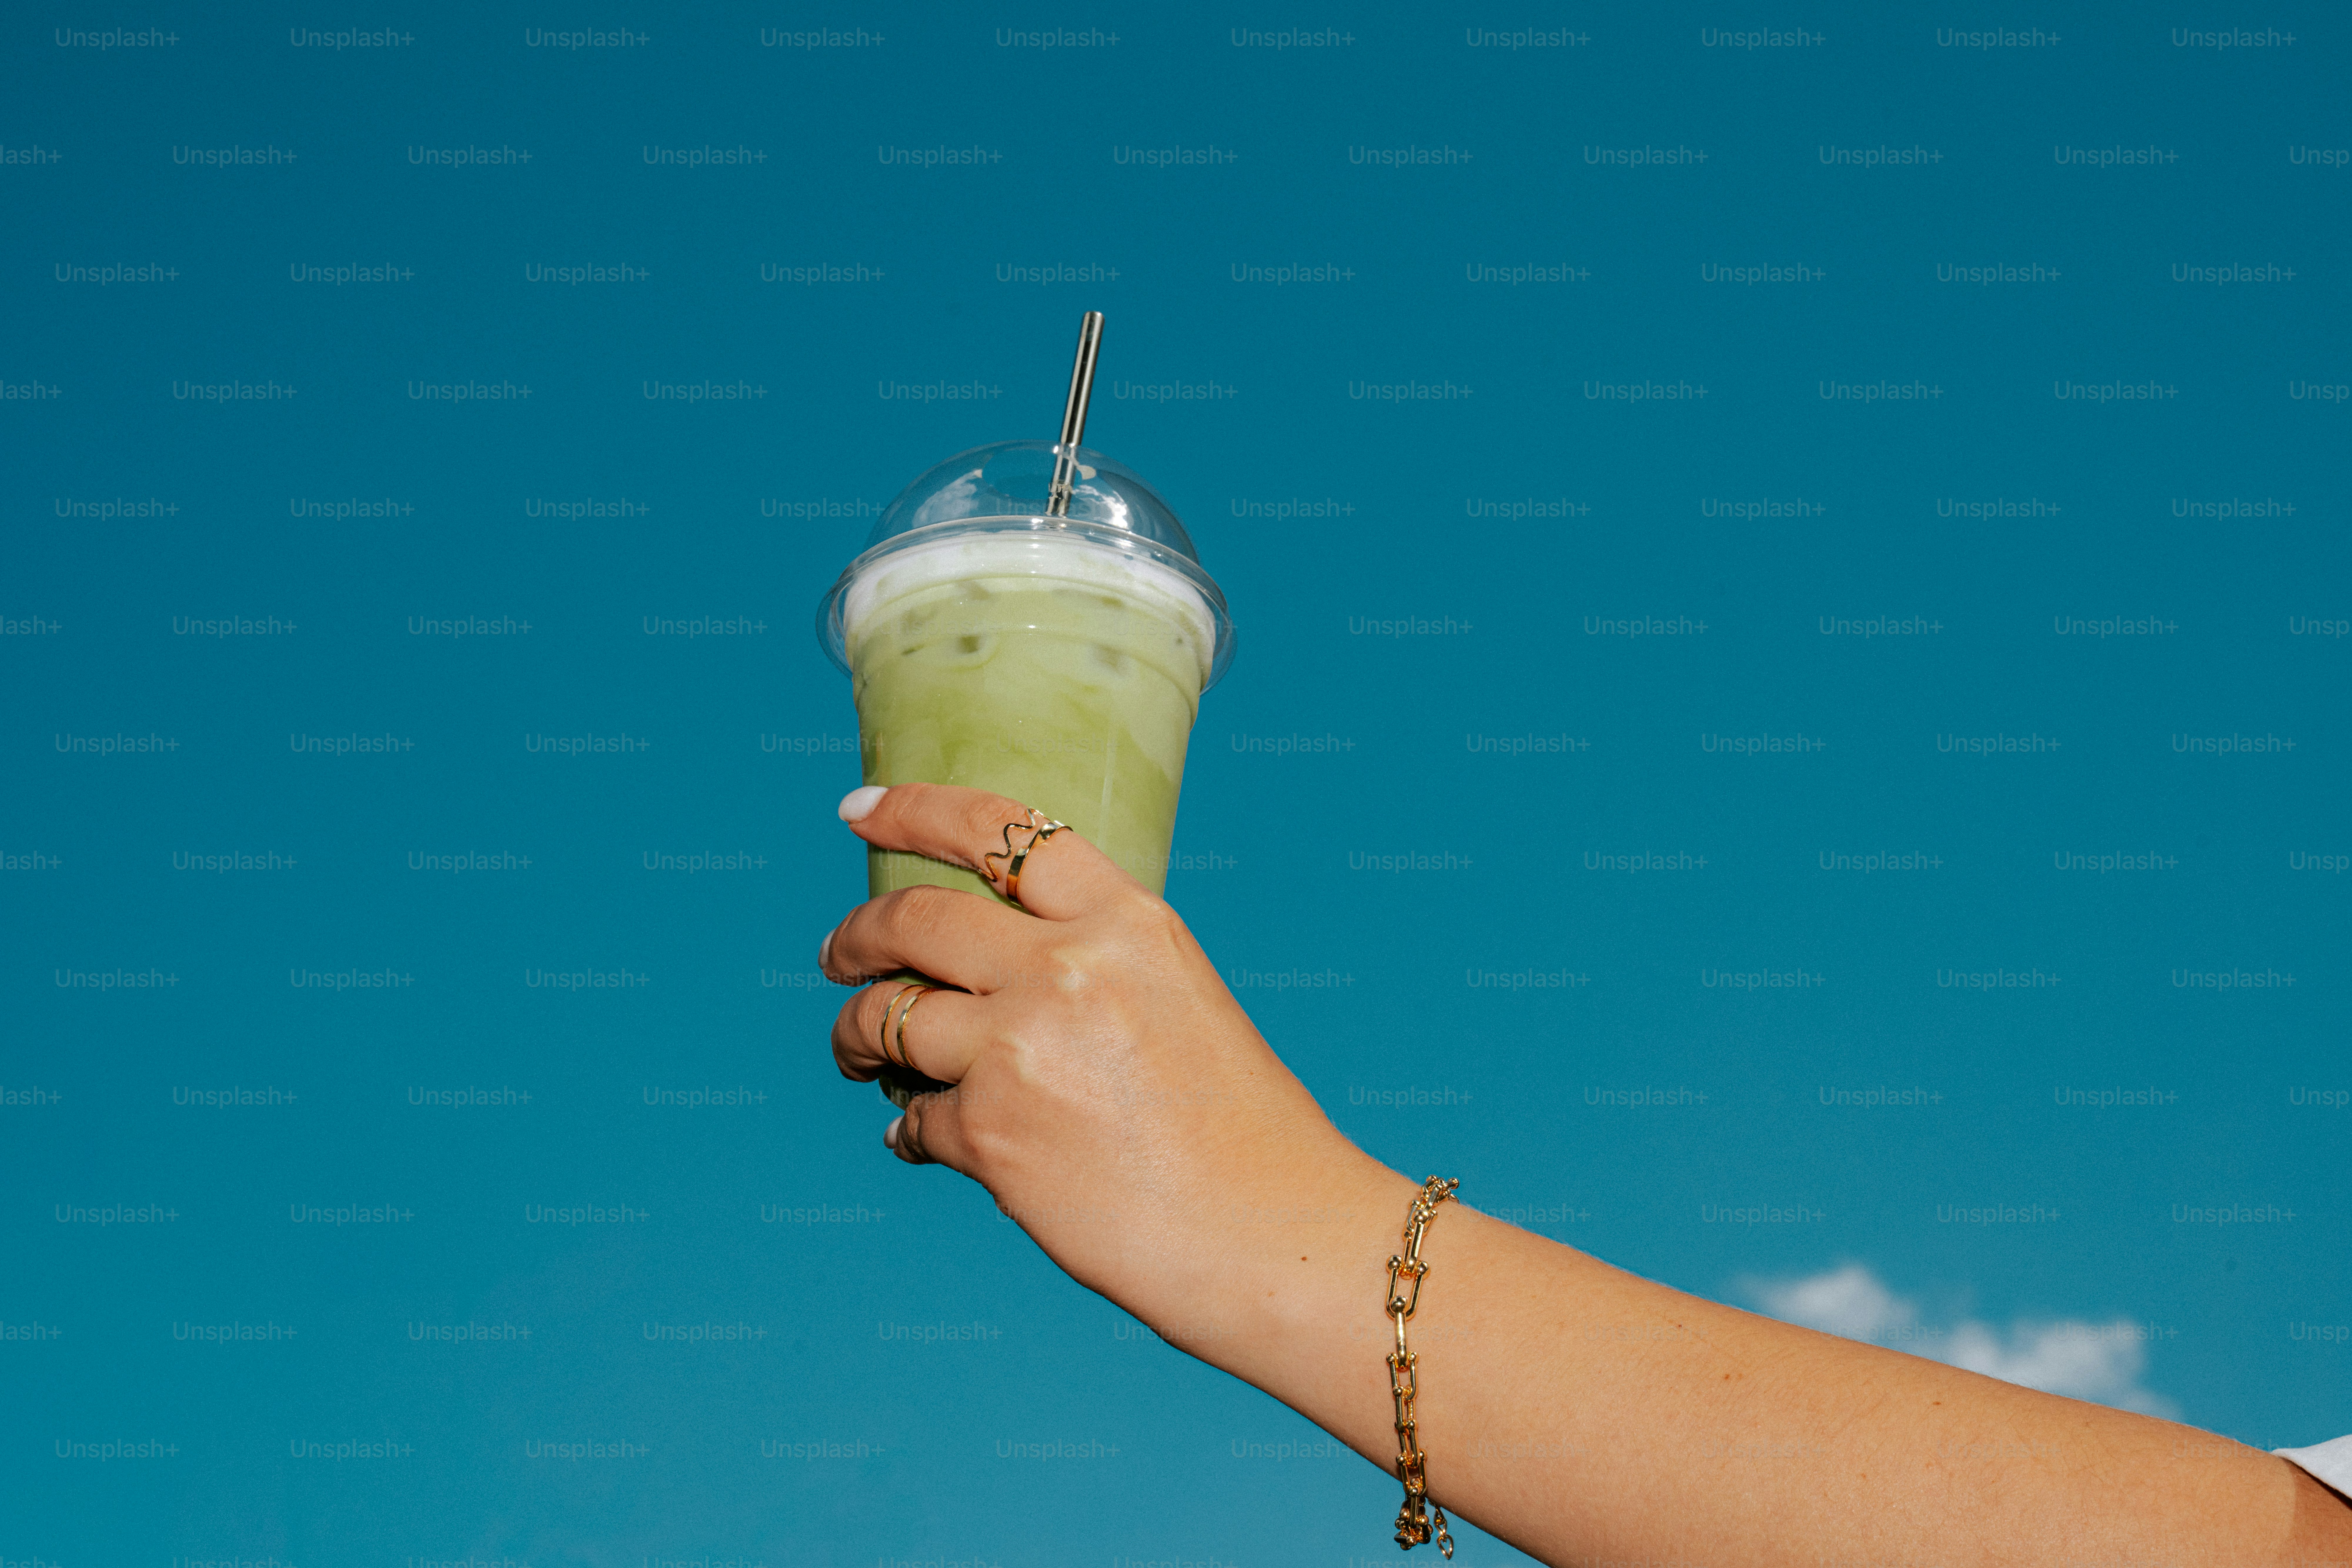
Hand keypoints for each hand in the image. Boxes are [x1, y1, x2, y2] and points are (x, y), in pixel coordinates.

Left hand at [817, 782, 1404, 1342]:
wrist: (1275, 1234)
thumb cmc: (1240, 1131)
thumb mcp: (1177, 997)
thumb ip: (1090, 965)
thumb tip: (985, 974)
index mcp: (1127, 921)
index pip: (998, 828)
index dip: (913, 809)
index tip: (856, 809)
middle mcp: (1068, 968)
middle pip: (913, 918)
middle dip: (856, 936)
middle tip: (839, 956)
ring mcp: (1019, 1048)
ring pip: (884, 1018)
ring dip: (856, 1036)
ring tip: (858, 1056)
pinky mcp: (989, 1134)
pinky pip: (912, 1120)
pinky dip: (908, 1131)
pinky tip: (922, 1141)